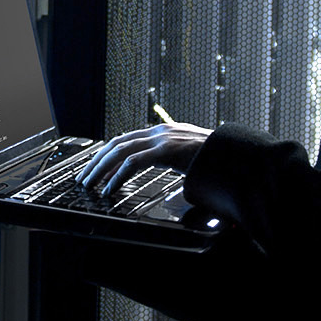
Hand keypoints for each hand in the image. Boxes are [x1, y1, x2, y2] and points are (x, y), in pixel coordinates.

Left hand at [77, 121, 209, 198]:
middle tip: (83, 177)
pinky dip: (117, 176)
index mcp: (164, 132)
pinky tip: (109, 188)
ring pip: (119, 151)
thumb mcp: (189, 161)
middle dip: (96, 161)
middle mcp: (160, 131)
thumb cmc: (217, 161)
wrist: (237, 155)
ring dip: (100, 169)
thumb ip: (172, 166)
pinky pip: (133, 162)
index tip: (95, 168)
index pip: (126, 139)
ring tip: (89, 184)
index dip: (106, 154)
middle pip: (116, 143)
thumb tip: (166, 185)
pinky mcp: (167, 150)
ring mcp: (163, 139)